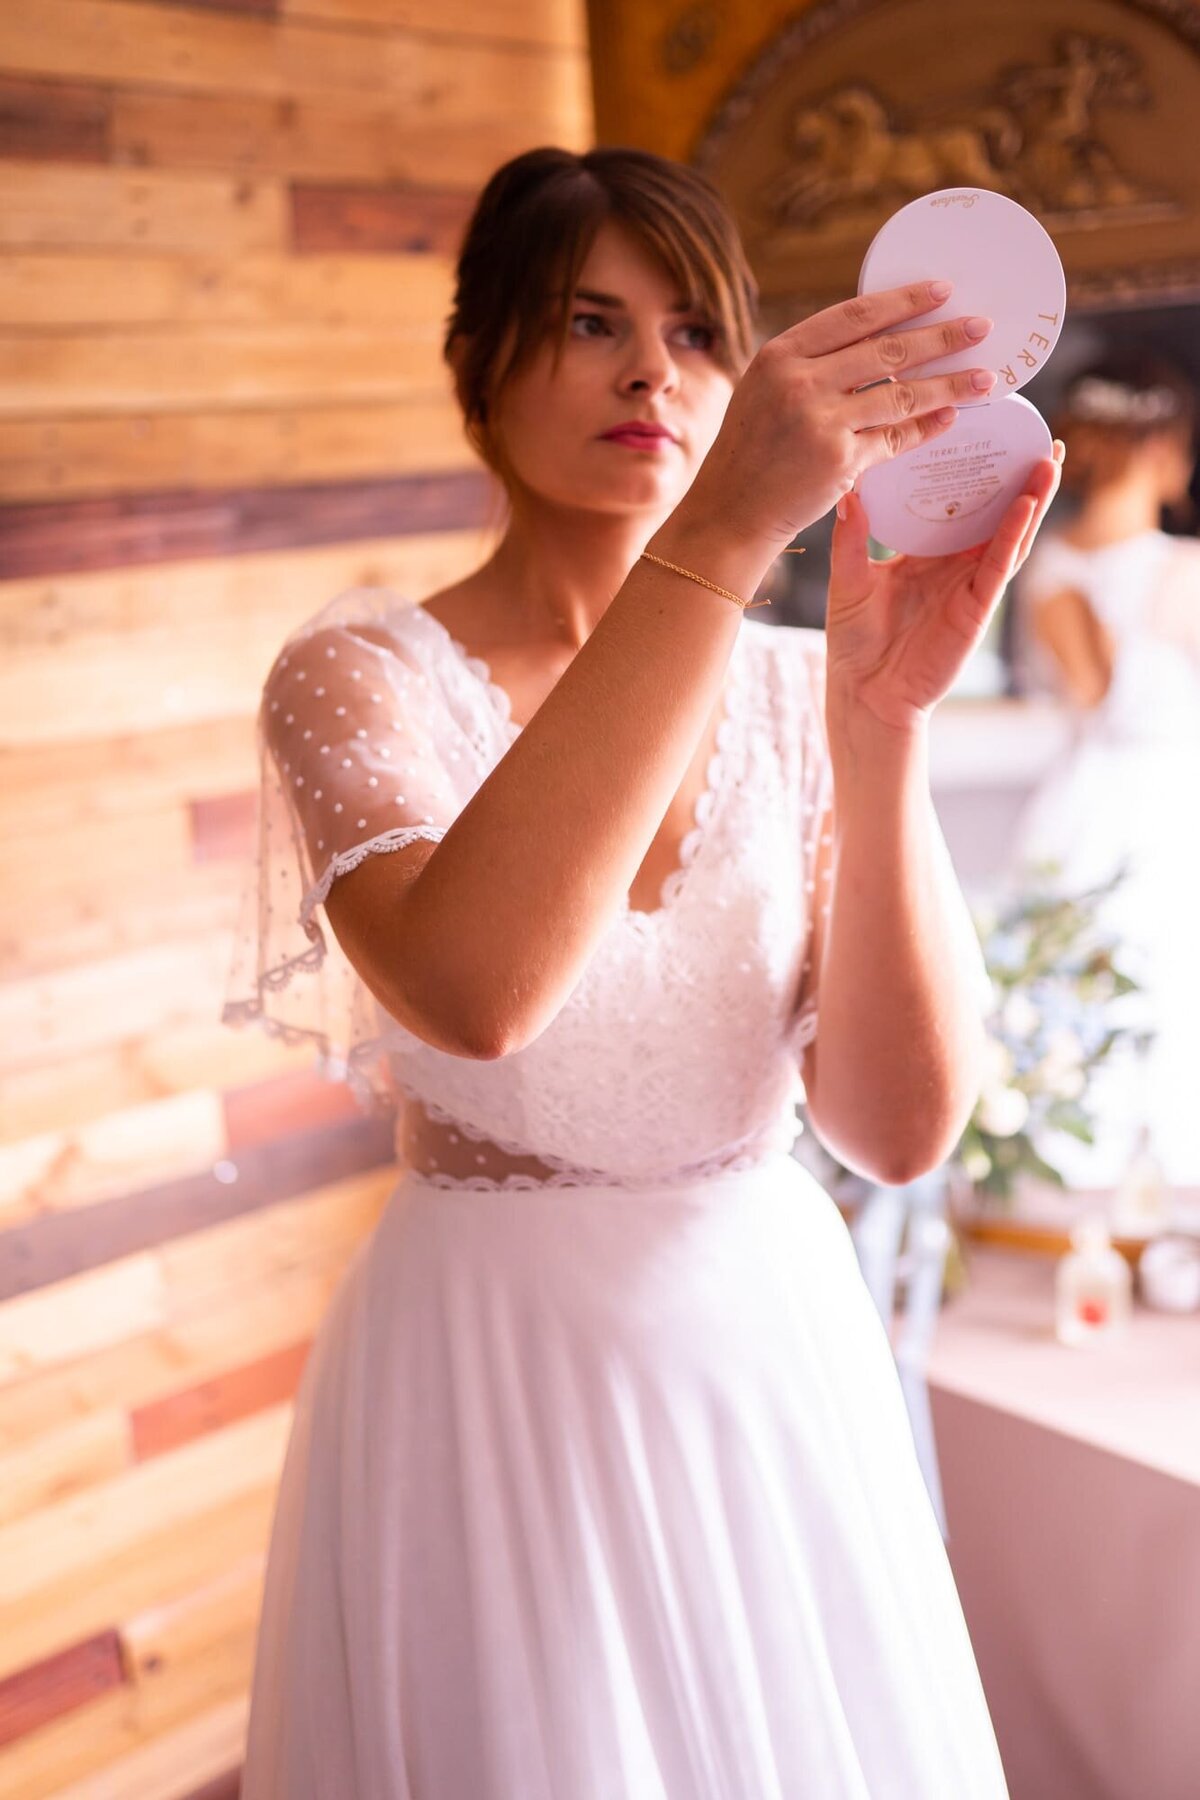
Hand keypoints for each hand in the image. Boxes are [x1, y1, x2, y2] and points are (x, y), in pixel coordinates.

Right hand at [685, 280, 996, 553]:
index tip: (942, 290)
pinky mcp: (839, 462)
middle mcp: (799, 383)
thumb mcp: (765, 391)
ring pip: (902, 393)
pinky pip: (896, 438)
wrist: (729, 512)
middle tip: (982, 327)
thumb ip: (812, 364)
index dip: (903, 300)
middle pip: (887, 349)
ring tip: (985, 377)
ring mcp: (820, 422)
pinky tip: (951, 417)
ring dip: (950, 383)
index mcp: (780, 355)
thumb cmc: (750, 451)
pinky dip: (927, 427)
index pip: (854, 315)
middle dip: (942, 335)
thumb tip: (877, 337)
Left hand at [823, 442, 1065, 735]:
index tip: (979, 431)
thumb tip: (848, 490)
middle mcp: (953, 565)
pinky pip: (999, 565)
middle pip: (992, 511)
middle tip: (1033, 432)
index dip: (970, 470)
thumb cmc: (856, 643)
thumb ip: (852, 538)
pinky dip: (1014, 534)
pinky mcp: (977, 608)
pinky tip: (1026, 505)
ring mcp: (970, 585)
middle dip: (1015, 475)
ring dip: (1031, 497)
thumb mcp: (849, 580)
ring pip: (1009, 534)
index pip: (954, 503)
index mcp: (924, 554)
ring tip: (1049, 458)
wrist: (864, 694)